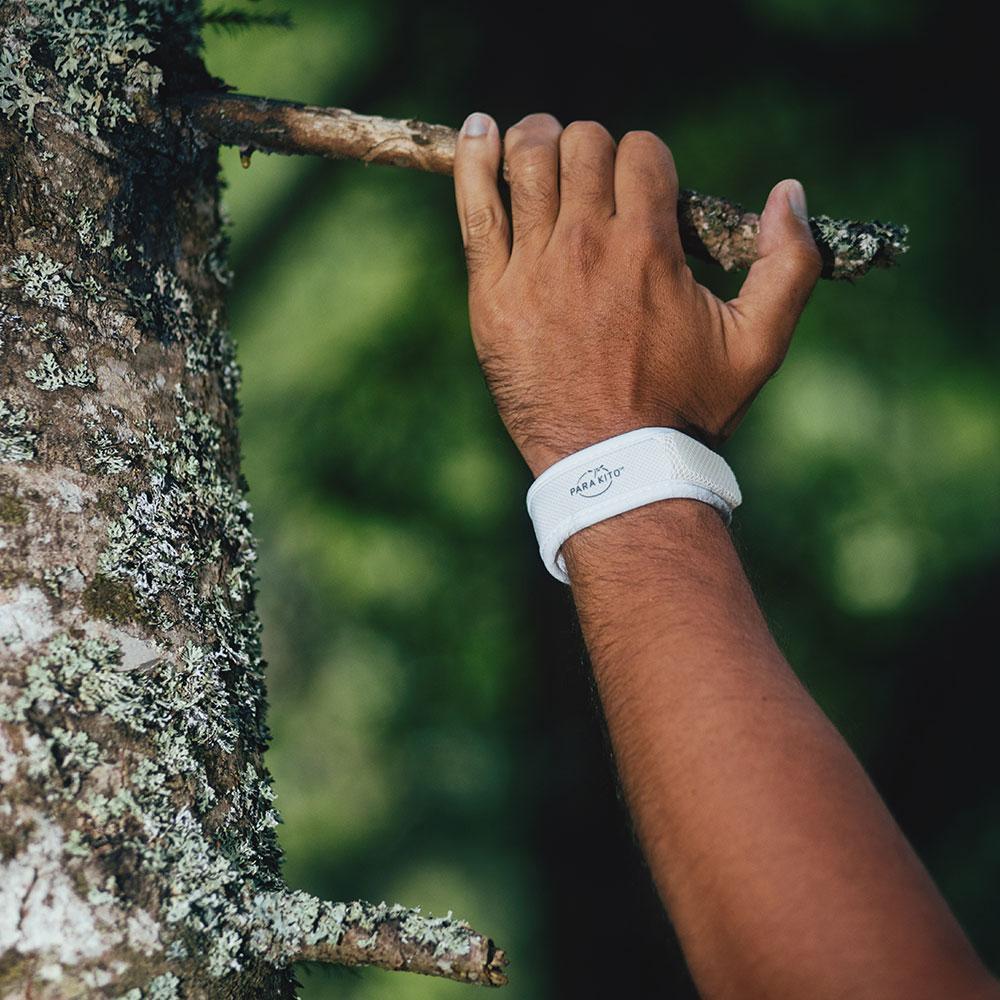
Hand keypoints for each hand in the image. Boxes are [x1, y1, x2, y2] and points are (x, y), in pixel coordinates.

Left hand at [453, 112, 821, 475]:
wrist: (614, 467)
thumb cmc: (687, 409)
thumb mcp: (758, 345)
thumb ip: (789, 264)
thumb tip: (791, 192)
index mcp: (650, 247)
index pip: (640, 152)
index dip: (644, 162)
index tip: (640, 194)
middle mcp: (588, 245)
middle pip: (583, 145)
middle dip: (593, 151)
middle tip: (591, 181)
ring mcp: (534, 267)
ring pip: (529, 161)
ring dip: (538, 144)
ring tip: (541, 153)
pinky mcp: (492, 295)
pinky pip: (475, 208)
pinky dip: (473, 160)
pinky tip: (480, 131)